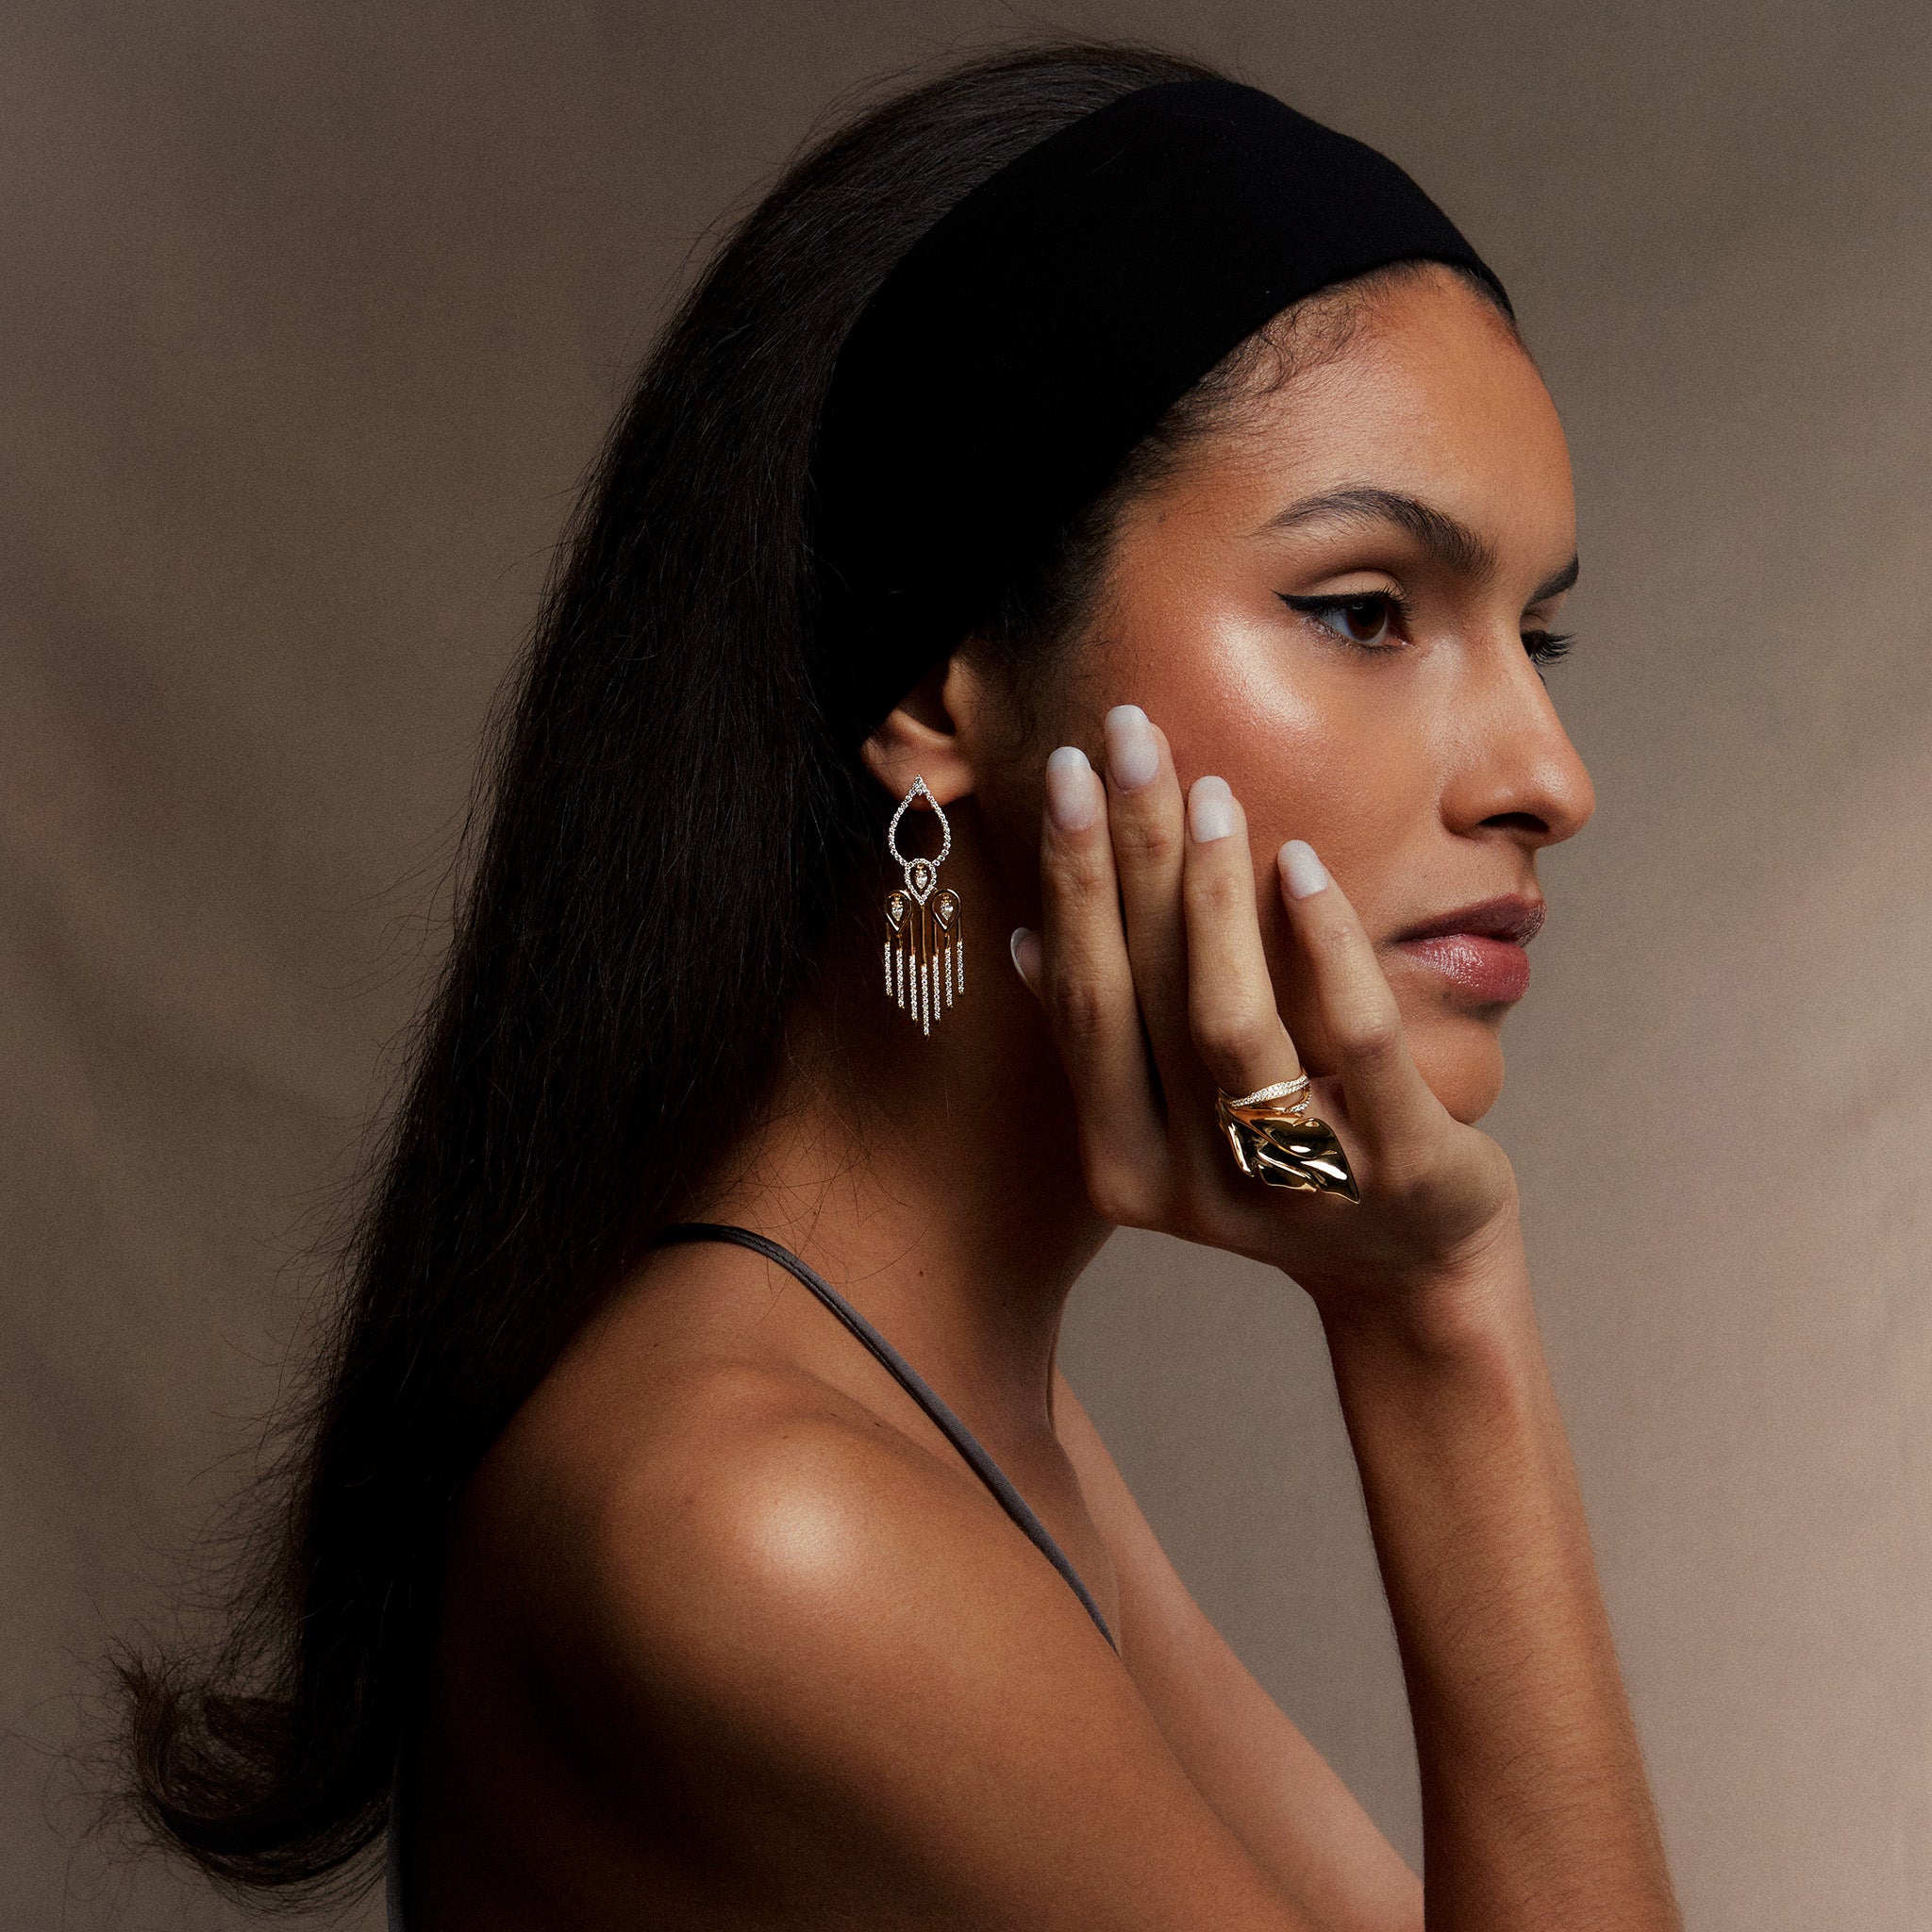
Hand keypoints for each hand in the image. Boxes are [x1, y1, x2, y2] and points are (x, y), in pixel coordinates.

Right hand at [1017, 705, 1523, 1330]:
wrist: (1412, 1267)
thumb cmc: (1283, 1164)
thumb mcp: (1180, 1119)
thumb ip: (1109, 1041)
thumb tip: (1024, 943)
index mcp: (1121, 1166)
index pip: (1083, 1003)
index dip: (1070, 882)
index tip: (1067, 774)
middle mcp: (1188, 1185)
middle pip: (1141, 995)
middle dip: (1124, 853)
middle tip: (1124, 737)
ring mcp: (1292, 1184)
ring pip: (1227, 1020)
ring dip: (1211, 893)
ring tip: (1207, 789)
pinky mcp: (1395, 1166)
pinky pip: (1352, 1037)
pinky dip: (1323, 941)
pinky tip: (1302, 861)